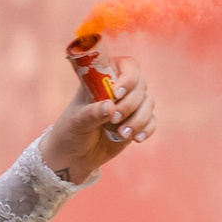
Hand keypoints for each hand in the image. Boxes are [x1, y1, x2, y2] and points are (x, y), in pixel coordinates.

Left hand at [39, 54, 154, 183]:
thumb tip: (110, 107)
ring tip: (123, 134)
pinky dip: (146, 129)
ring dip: (139, 118)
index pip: (126, 65)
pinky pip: (151, 121)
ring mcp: (129, 106)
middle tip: (114, 119)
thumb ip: (92, 114)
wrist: (74, 155)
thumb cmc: (70, 131)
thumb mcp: (76, 122)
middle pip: (140, 85)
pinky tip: (136, 139)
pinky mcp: (136, 122)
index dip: (127, 76)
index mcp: (102, 80)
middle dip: (130, 104)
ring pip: (148, 102)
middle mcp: (119, 90)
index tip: (117, 93)